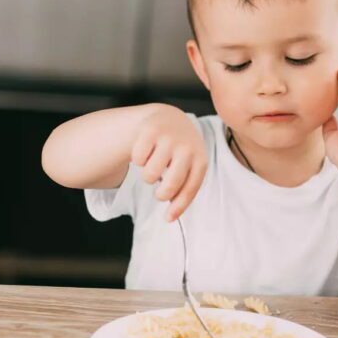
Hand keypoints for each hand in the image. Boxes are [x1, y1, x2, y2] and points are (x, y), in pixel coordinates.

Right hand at [130, 104, 206, 221]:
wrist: (170, 118)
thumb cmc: (179, 151)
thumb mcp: (188, 166)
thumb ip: (182, 188)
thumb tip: (170, 217)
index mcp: (200, 159)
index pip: (190, 188)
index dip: (179, 206)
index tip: (168, 219)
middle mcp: (187, 147)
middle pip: (169, 186)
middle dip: (161, 194)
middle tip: (159, 192)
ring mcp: (169, 137)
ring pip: (149, 174)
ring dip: (148, 175)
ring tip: (154, 164)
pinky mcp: (151, 129)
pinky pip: (137, 159)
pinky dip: (138, 159)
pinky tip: (147, 150)